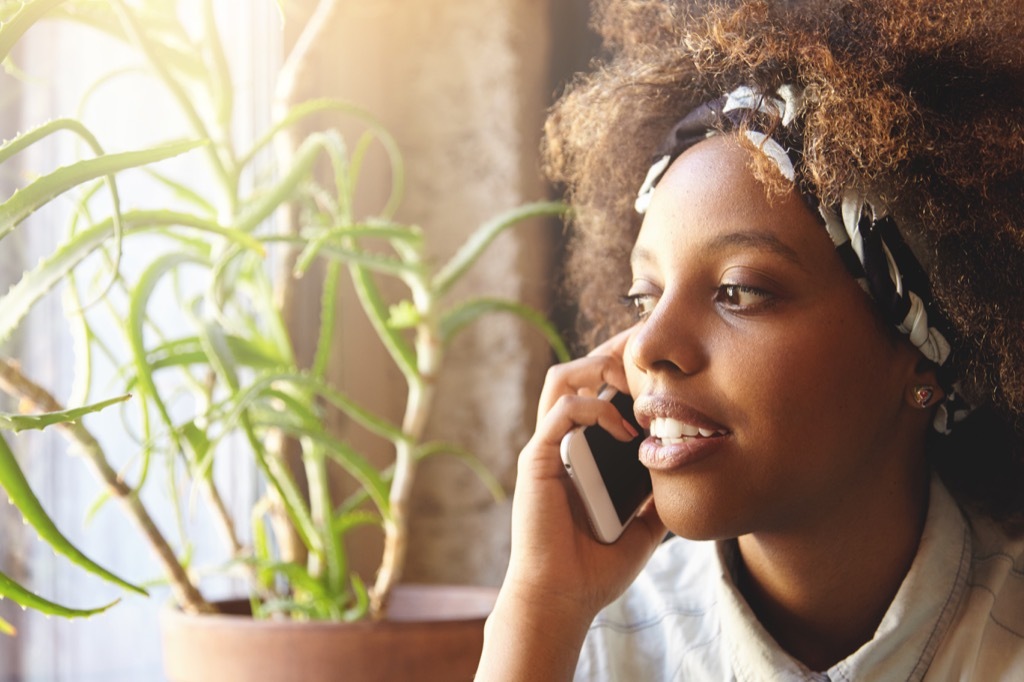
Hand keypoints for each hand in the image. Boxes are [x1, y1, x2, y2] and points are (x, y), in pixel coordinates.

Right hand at [480, 330, 665, 680]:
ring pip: (561, 377)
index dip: (623, 368)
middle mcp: (561, 441)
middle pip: (578, 369)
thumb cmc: (596, 567)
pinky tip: (625, 431)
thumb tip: (692, 477)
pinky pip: (562, 411)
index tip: (660, 367)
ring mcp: (547, 447)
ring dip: (598, 368)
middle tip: (651, 359)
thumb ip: (659, 497)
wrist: (563, 598)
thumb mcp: (644, 526)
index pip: (595, 388)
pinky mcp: (538, 459)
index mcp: (581, 451)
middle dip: (614, 354)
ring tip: (633, 383)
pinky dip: (594, 408)